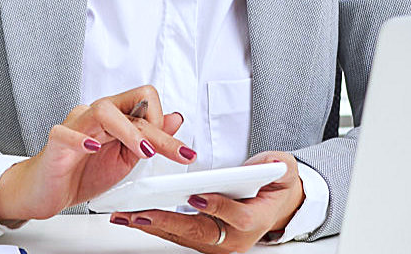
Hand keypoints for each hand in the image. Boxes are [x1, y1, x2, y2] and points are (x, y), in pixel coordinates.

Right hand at [0, 85, 196, 225]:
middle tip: (177, 153)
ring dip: (128, 130)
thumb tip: (175, 118)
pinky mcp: (56, 144)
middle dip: (158, 131)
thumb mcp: (125, 159)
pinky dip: (82, 139)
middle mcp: (95, 116)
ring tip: (142, 151)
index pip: (144, 103)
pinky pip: (66, 133)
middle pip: (130, 106)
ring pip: (103, 110)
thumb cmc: (81, 173)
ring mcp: (75, 127)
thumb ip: (148, 139)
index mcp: (113, 119)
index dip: (162, 122)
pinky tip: (94, 148)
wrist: (46, 191)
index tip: (176, 149)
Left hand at [113, 151, 305, 252]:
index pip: (236, 216)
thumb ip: (275, 165)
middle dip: (167, 222)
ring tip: (127, 216)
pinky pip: (179, 235)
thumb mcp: (284, 170)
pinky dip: (157, 226)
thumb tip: (266, 165)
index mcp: (256, 220)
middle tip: (140, 213)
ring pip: (183, 236)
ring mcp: (220, 245)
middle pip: (199, 232)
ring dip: (154, 226)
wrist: (279, 207)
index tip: (196, 197)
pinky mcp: (206, 243)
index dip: (217, 207)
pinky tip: (136, 218)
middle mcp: (235, 239)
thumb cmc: (277, 187)